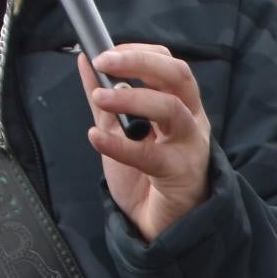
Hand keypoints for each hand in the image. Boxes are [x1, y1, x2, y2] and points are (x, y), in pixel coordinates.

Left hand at [82, 42, 212, 240]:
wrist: (161, 225)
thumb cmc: (147, 175)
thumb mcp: (119, 129)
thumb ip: (104, 96)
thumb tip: (85, 59)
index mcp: (181, 104)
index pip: (169, 64)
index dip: (138, 52)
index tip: (105, 52)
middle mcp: (191, 119)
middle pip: (177, 75)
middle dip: (140, 63)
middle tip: (104, 62)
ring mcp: (189, 145)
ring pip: (171, 109)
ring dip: (132, 97)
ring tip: (101, 98)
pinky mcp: (179, 173)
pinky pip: (150, 155)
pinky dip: (119, 144)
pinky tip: (95, 137)